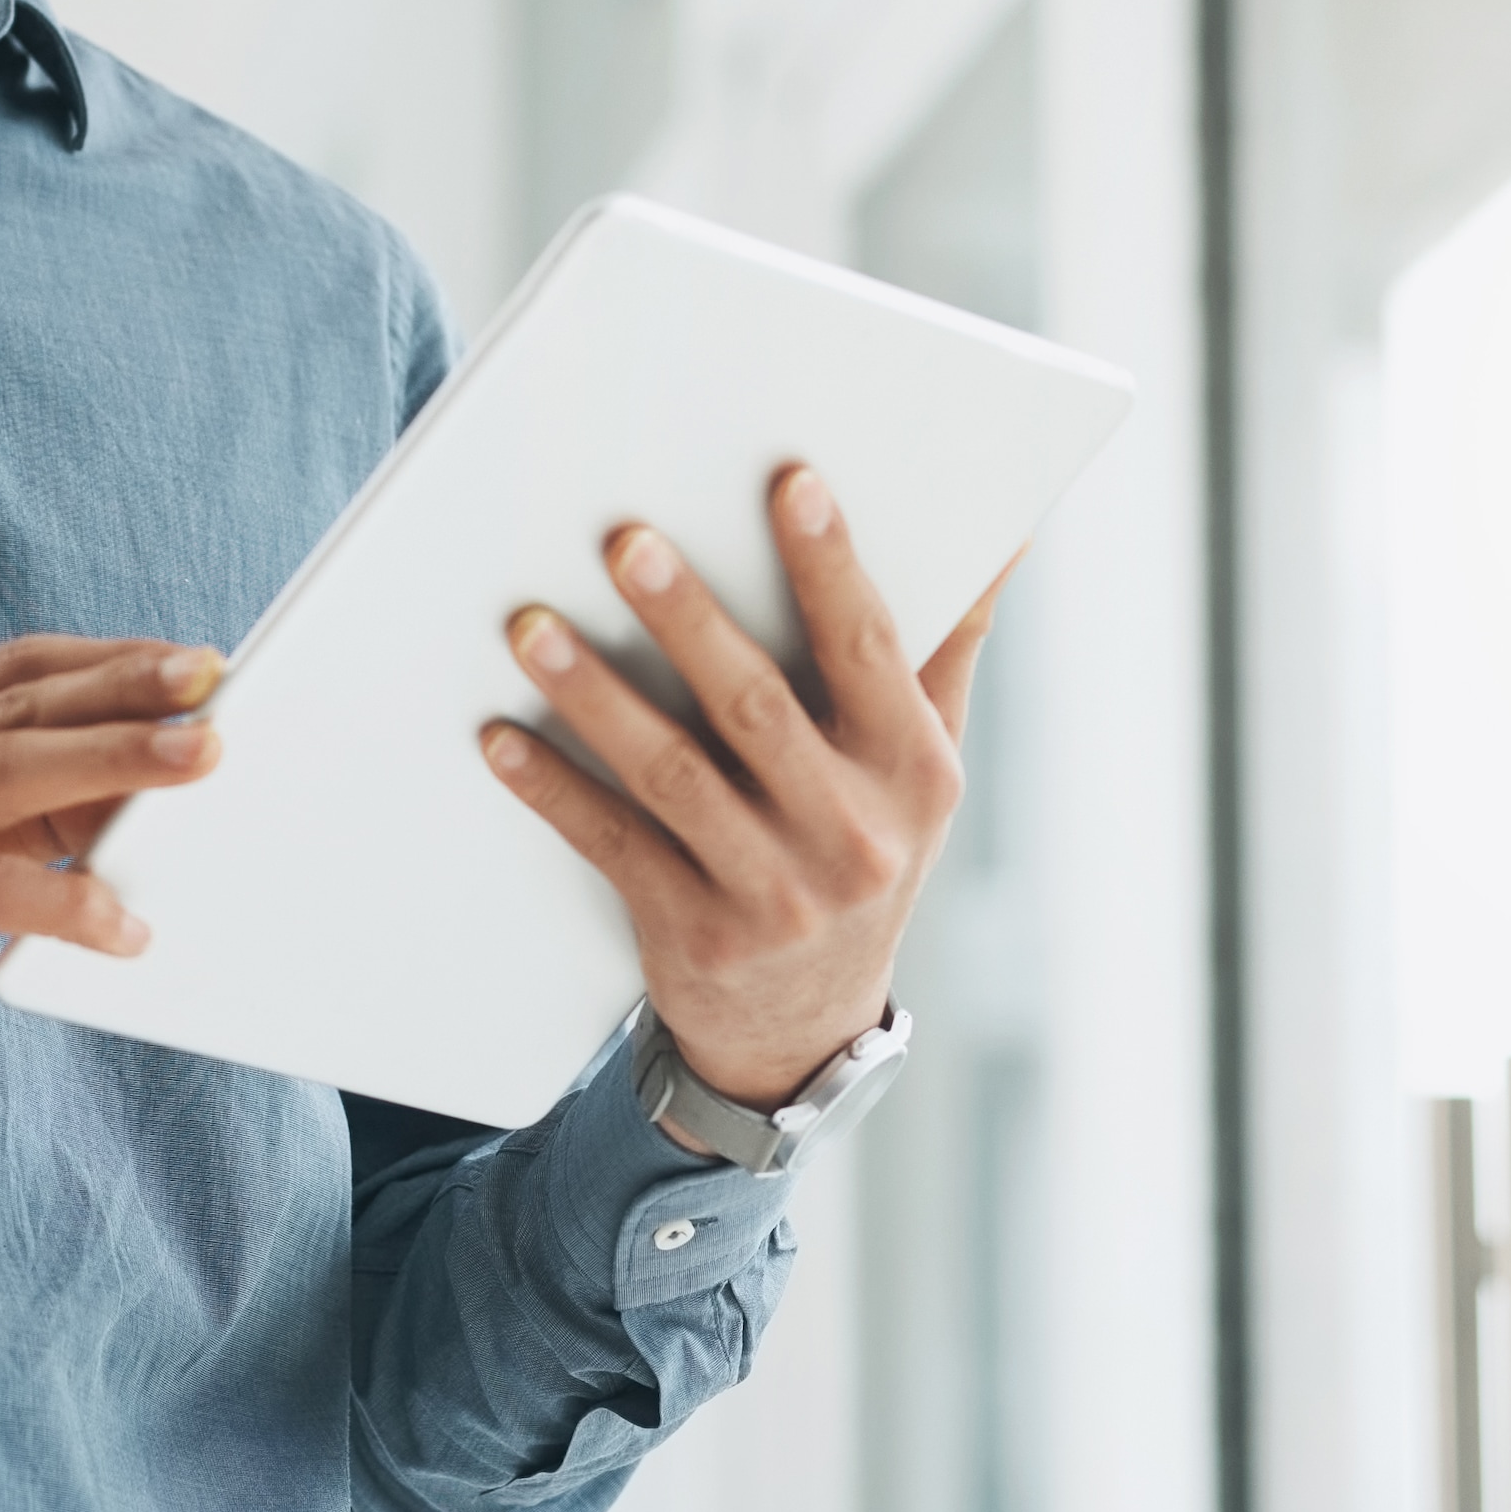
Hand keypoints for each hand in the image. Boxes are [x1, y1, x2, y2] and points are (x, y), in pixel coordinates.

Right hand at [0, 633, 218, 1144]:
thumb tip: (123, 799)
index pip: (11, 669)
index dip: (105, 660)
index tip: (193, 659)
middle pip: (19, 707)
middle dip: (126, 690)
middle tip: (215, 683)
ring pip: (5, 772)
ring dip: (111, 761)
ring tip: (200, 762)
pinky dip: (61, 902)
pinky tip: (120, 927)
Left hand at [477, 467, 1006, 1138]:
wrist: (805, 1029)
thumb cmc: (863, 850)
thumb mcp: (923, 766)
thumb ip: (946, 648)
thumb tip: (1008, 535)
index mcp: (914, 772)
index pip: (871, 652)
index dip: (831, 566)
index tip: (791, 483)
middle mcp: (851, 835)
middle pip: (757, 708)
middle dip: (688, 619)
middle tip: (627, 541)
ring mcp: (772, 893)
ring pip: (674, 776)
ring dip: (597, 697)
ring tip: (533, 628)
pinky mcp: (693, 935)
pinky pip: (614, 845)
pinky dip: (554, 789)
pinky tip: (502, 737)